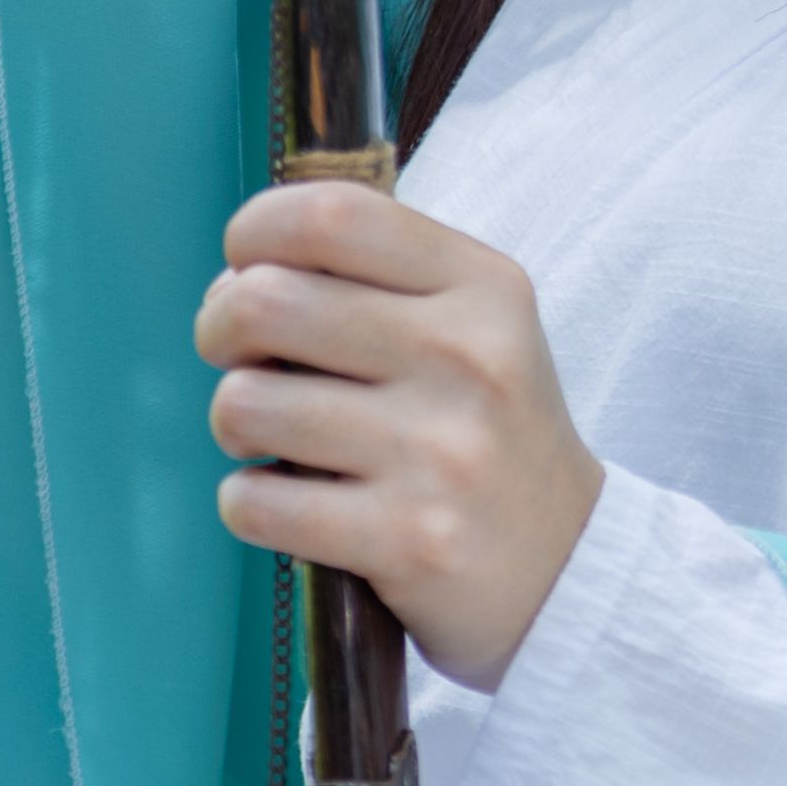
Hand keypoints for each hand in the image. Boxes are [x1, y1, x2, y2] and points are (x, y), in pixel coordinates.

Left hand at [196, 177, 607, 691]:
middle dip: (219, 330)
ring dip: (234, 425)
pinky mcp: (409, 538)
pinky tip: (291, 505)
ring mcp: (440, 451)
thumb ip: (375, 283)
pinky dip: (249, 504)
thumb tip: (240, 276)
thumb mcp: (474, 327)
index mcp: (482, 287)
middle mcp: (467, 357)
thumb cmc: (488, 434)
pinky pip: (256, 502)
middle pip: (263, 301)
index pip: (330, 216)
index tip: (243, 268)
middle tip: (241, 361)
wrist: (566, 569)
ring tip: (274, 440)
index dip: (254, 232)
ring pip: (244, 404)